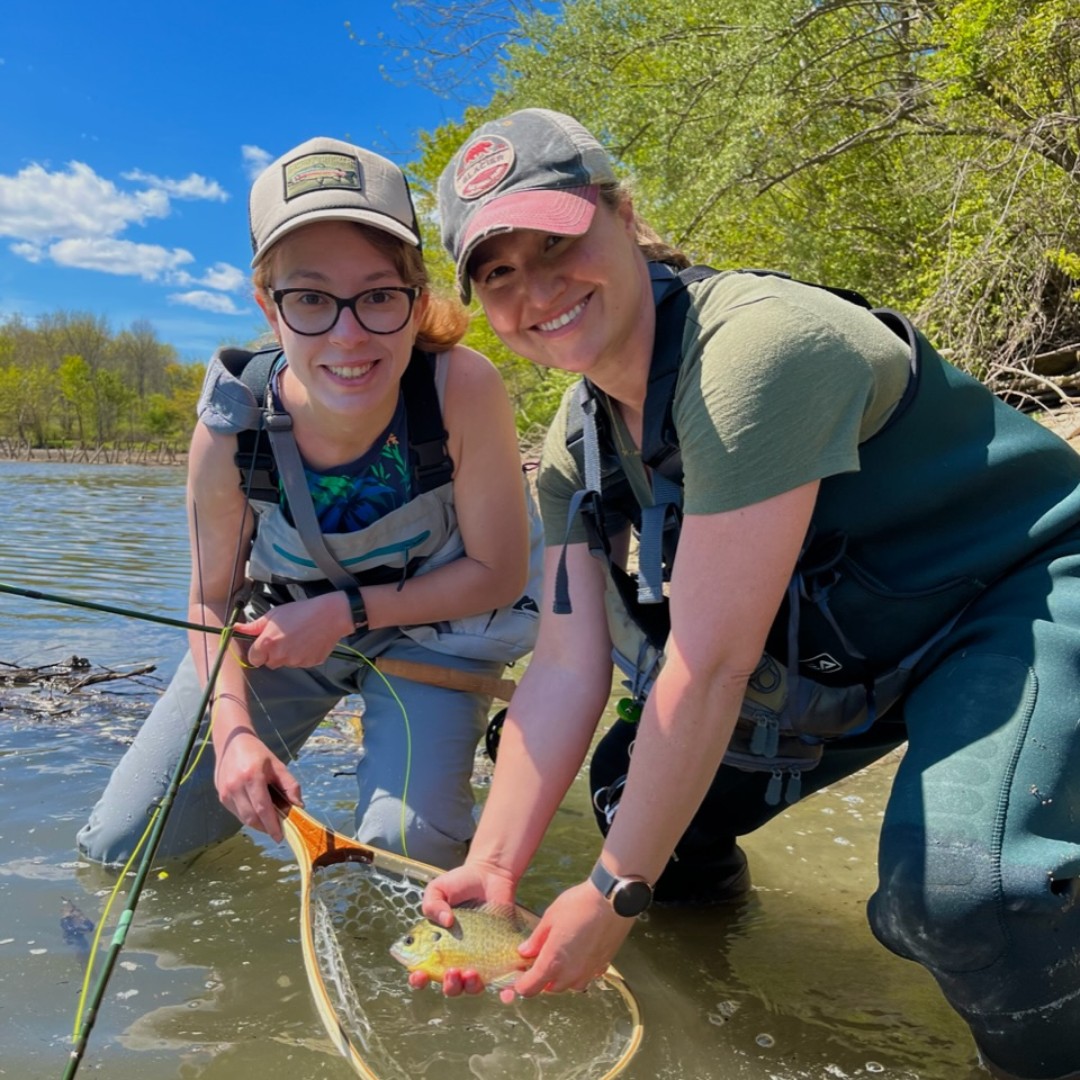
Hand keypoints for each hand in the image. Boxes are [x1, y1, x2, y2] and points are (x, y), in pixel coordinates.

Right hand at [213, 727, 301, 842]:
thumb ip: (290, 785)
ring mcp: (225, 792)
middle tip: (277, 831)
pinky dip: (248, 816)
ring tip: (269, 822)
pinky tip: (257, 812)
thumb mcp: (278, 765)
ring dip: (257, 824)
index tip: (280, 837)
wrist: (232, 742)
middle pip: (251, 817)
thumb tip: (298, 806)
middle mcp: (235, 786)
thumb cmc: (258, 753)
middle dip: (265, 828)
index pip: (262, 808)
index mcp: (252, 776)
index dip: (272, 826)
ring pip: (243, 818)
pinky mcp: (221, 795)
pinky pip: (236, 812)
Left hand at [234, 593, 349, 668]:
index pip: (253, 659)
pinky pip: (301, 663)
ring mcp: (296, 662)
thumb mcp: (273, 615)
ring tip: (298, 637)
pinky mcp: (309, 664)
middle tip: (284, 638)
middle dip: (273, 653)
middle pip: (270, 663)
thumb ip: (253, 626)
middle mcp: (280, 656)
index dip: (258, 651)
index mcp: (267, 644)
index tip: (264, 644)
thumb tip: (235, 629)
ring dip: (288, 655)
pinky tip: (308, 642)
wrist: (329, 615)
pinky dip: (302, 655)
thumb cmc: (300, 611)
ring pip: (286, 663)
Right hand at [410, 862, 518, 998]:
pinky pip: (501, 980)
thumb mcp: (438, 888)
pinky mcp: (499, 958)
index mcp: (436, 947)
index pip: (423, 971)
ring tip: (471, 973)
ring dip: (470, 987)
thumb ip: (432, 904)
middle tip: (452, 971)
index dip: (418, 979)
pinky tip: (506, 993)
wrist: (490, 875)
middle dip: (448, 985)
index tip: (419, 974)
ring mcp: (478, 961)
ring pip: (472, 988)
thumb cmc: (460, 883)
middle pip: (449, 986)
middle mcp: (456, 959)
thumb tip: (445, 922)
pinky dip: (504, 992)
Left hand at [508, 879, 633, 997]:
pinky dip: (577, 970)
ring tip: (560, 953)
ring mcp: (588, 973)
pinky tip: (579, 951)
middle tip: (539, 957)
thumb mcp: (550, 917)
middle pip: (549, 988)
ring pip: (568, 985)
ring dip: (560, 976)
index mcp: (553, 963)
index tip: (519, 974)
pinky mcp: (602, 968)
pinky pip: (584, 977)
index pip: (530, 988)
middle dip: (541, 978)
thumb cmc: (579, 905)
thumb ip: (536, 940)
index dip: (521, 983)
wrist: (613, 901)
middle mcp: (570, 975)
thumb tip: (524, 953)